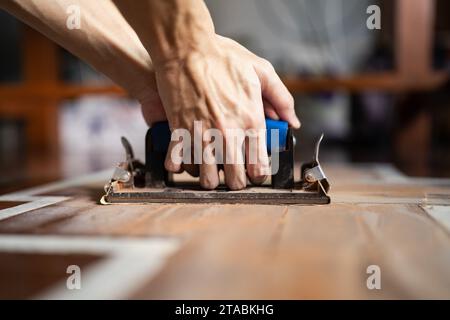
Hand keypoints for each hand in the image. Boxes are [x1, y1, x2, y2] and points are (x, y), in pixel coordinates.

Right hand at [155, 35, 299, 189]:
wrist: (185, 49)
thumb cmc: (222, 58)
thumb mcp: (261, 71)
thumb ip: (282, 99)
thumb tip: (292, 122)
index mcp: (251, 121)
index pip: (259, 168)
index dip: (258, 176)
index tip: (254, 173)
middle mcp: (228, 133)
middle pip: (234, 180)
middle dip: (235, 182)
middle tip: (233, 174)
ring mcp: (202, 134)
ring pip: (205, 178)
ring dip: (208, 176)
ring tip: (210, 168)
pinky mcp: (179, 131)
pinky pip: (179, 162)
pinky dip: (182, 165)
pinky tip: (187, 157)